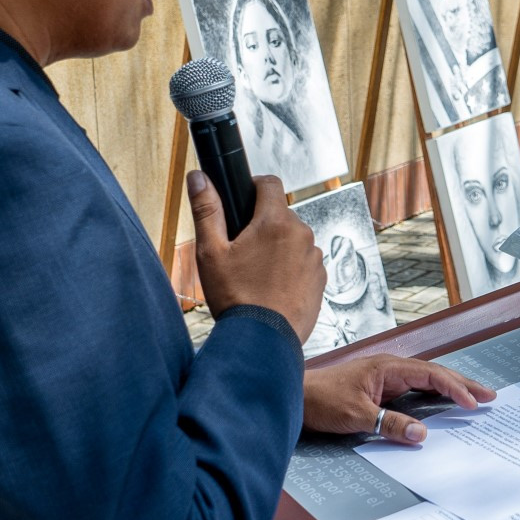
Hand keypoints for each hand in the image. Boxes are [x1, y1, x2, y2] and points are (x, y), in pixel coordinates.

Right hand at [188, 172, 323, 343]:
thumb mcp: (211, 252)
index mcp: (276, 222)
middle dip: (261, 224)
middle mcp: (302, 235)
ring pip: (292, 239)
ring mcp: (314, 258)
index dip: (253, 187)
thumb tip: (199, 178)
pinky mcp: (320, 280)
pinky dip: (289, 268)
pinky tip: (271, 287)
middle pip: (280, 214)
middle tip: (241, 250)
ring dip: (277, 247)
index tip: (243, 202)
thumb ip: (206, 210)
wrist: (263, 342)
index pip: (270, 183)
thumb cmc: (237, 299)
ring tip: (256, 273)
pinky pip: (303, 262)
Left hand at [303, 355, 495, 444]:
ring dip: (451, 388)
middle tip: (489, 396)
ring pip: (427, 381)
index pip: (431, 375)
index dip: (455, 388)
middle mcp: (391, 369)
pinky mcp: (381, 390)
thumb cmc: (322, 401)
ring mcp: (386, 378)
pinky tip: (443, 404)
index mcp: (389, 368)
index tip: (473, 403)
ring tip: (475, 398)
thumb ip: (390, 424)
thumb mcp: (357, 416)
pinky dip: (434, 396)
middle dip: (462, 384)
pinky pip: (415, 390)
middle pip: (435, 374)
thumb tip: (422, 433)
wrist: (296, 397)